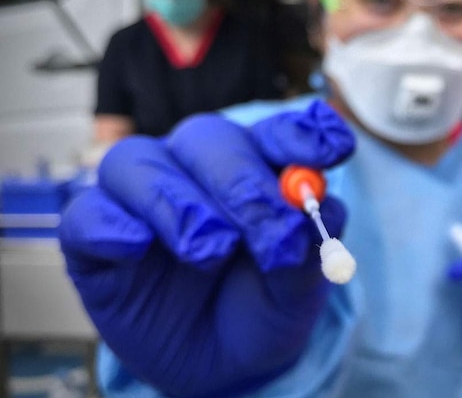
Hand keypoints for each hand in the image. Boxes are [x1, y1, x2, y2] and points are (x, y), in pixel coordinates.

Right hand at [59, 101, 354, 396]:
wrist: (218, 367)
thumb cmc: (260, 311)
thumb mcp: (295, 292)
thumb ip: (305, 251)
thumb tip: (315, 209)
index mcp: (254, 170)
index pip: (275, 133)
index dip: (300, 135)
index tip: (333, 148)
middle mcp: (195, 170)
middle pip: (207, 138)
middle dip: (240, 181)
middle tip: (267, 231)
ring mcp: (141, 199)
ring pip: (139, 162)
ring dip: (179, 203)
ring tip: (210, 251)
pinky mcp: (96, 238)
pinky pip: (89, 214)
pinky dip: (113, 226)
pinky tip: (137, 248)